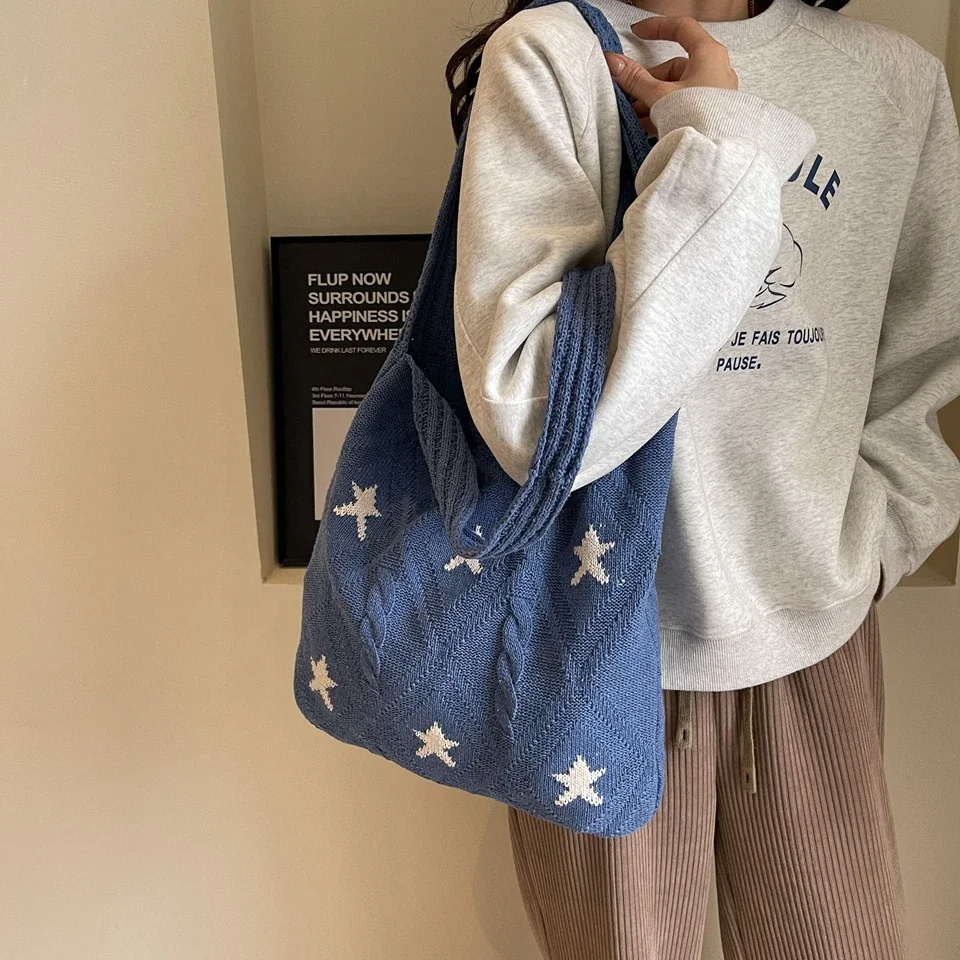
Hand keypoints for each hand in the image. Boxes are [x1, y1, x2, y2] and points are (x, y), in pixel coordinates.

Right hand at [602, 16, 738, 137]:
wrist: (716, 157)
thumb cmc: (699, 120)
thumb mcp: (660, 96)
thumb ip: (635, 79)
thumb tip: (614, 63)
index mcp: (709, 55)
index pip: (682, 29)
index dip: (657, 27)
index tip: (637, 32)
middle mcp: (716, 71)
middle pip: (675, 67)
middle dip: (649, 82)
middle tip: (630, 95)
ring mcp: (715, 94)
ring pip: (678, 89)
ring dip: (654, 101)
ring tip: (636, 116)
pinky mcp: (712, 114)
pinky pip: (685, 106)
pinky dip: (666, 112)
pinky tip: (649, 126)